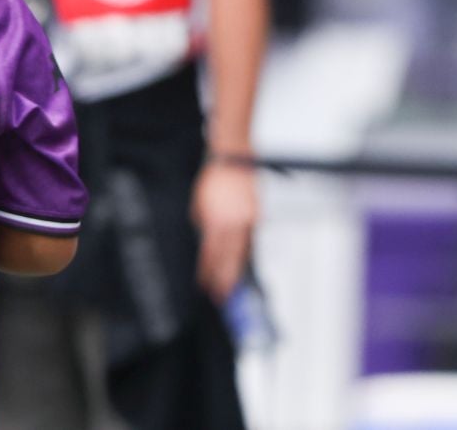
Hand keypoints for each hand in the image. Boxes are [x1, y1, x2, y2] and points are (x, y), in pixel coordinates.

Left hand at [191, 159, 256, 301]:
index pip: (210, 253)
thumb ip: (202, 222)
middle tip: (221, 296)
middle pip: (229, 258)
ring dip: (236, 270)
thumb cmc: (214, 179)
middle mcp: (234, 223)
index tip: (204, 285)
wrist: (235, 161)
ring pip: (243, 253)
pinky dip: (245, 254)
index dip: (207, 271)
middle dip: (225, 279)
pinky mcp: (257, 217)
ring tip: (231, 287)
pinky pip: (251, 241)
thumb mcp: (199, 202)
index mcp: (216, 220)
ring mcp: (248, 221)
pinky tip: (241, 264)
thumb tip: (203, 238)